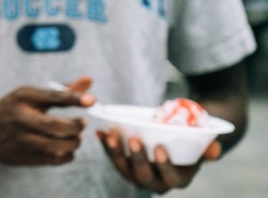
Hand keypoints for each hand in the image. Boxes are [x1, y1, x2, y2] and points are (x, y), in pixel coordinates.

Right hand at [0, 76, 95, 164]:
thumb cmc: (13, 109)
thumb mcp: (30, 95)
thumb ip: (62, 90)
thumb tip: (89, 80)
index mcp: (24, 98)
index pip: (54, 97)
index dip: (75, 98)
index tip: (92, 100)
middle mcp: (22, 119)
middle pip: (58, 126)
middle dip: (76, 125)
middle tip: (83, 122)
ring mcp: (24, 140)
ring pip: (59, 146)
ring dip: (74, 142)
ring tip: (76, 137)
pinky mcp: (26, 157)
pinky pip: (56, 159)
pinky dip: (67, 155)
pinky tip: (65, 147)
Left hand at [96, 129, 218, 192]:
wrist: (174, 141)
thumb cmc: (190, 144)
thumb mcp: (200, 147)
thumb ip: (207, 149)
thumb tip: (214, 150)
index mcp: (177, 179)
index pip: (170, 177)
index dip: (164, 165)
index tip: (159, 148)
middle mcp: (156, 182)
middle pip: (143, 175)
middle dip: (137, 158)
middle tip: (134, 139)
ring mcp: (137, 175)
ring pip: (124, 168)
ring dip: (116, 153)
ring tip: (111, 136)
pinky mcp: (124, 165)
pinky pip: (113, 157)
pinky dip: (106, 146)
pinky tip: (100, 132)